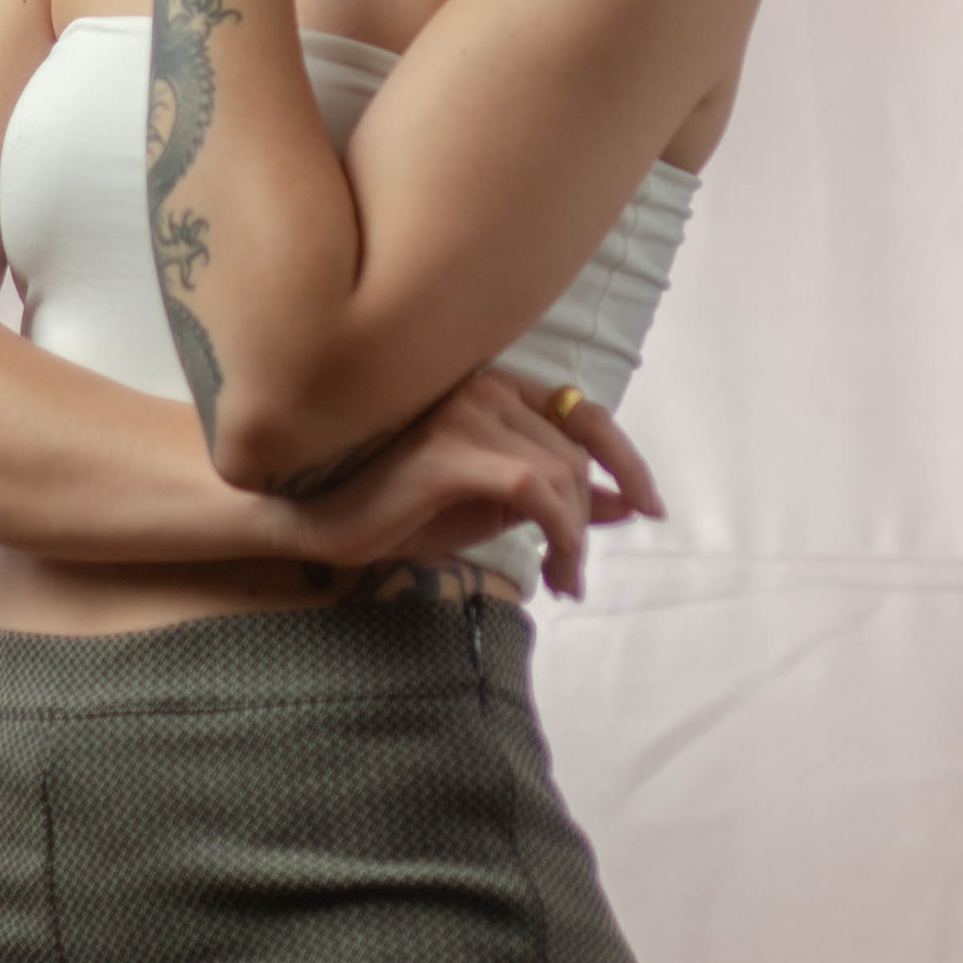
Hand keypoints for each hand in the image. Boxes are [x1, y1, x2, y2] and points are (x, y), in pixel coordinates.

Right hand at [269, 366, 664, 600]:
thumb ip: (555, 496)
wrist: (312, 516)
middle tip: (572, 575)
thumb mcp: (489, 506)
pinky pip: (535, 489)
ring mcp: (464, 411)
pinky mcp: (450, 448)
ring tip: (561, 578)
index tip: (650, 506)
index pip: (582, 410)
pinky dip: (560, 533)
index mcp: (489, 386)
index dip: (625, 457)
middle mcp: (480, 385)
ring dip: (575, 536)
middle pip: (575, 452)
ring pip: (562, 473)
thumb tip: (626, 503)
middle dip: (588, 520)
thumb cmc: (393, 507)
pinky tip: (553, 571)